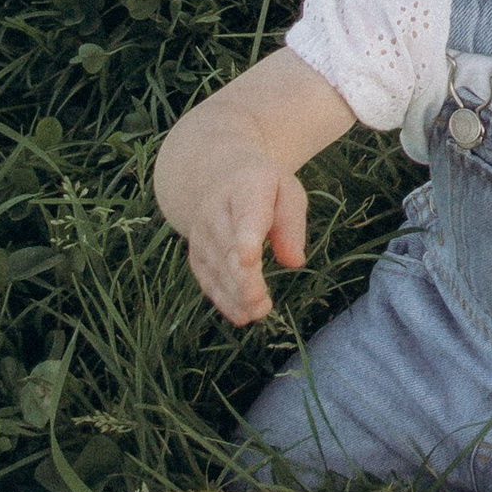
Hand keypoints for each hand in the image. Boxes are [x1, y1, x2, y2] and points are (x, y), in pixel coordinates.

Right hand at [166, 141, 310, 327]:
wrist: (213, 176)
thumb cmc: (262, 187)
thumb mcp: (286, 191)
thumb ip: (292, 223)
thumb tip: (294, 262)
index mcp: (245, 187)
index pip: (245, 214)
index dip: (246, 237)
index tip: (249, 258)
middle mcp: (215, 211)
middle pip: (229, 249)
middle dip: (243, 278)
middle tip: (261, 303)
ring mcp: (201, 234)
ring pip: (217, 269)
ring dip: (236, 294)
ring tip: (258, 312)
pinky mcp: (197, 255)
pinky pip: (208, 280)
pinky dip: (224, 299)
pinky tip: (242, 315)